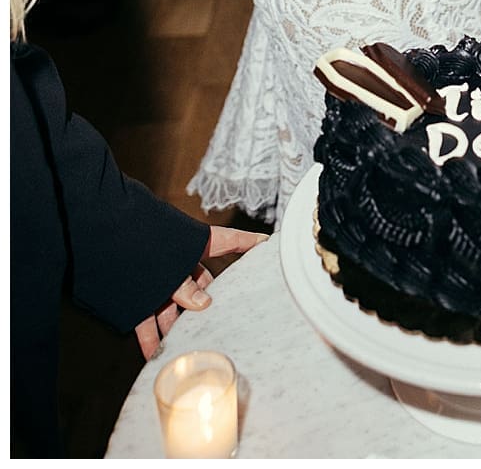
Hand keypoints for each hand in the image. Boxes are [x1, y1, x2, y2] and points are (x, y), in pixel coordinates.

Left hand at [135, 226, 265, 361]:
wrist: (96, 241)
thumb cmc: (138, 243)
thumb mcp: (170, 266)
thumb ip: (186, 287)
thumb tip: (204, 304)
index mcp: (194, 245)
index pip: (231, 241)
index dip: (251, 243)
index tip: (269, 245)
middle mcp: (180, 264)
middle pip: (203, 285)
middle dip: (210, 303)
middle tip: (223, 318)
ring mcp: (160, 282)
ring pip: (175, 307)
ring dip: (179, 327)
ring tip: (190, 345)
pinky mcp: (139, 298)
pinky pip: (148, 321)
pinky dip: (150, 339)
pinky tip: (155, 355)